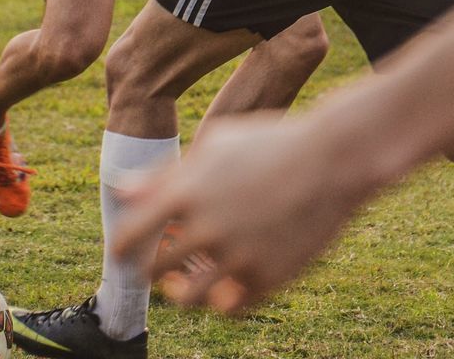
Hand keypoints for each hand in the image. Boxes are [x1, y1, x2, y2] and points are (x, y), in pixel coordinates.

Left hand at [113, 113, 369, 312]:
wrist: (333, 159)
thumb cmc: (269, 145)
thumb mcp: (215, 145)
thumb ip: (164, 174)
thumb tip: (120, 193)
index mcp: (186, 192)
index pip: (129, 236)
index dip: (120, 249)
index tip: (123, 254)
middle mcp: (207, 228)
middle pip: (153, 271)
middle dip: (151, 271)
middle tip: (160, 267)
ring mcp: (238, 256)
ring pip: (187, 300)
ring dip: (182, 293)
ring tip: (186, 282)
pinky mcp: (268, 278)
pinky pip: (228, 309)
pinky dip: (221, 301)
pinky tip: (226, 284)